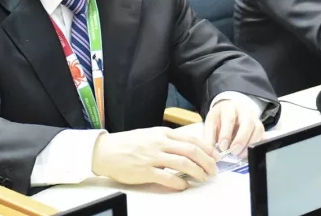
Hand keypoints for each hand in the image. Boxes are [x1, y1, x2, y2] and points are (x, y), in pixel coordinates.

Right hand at [91, 127, 216, 189]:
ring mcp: (153, 157)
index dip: (207, 149)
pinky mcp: (145, 171)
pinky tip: (184, 186)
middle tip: (213, 171)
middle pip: (192, 151)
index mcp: (163, 133)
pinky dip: (179, 183)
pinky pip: (167, 178)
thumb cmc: (128, 144)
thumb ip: (168, 140)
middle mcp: (160, 143)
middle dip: (207, 162)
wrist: (106, 151)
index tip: (215, 156)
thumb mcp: (151, 135)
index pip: (192, 140)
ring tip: (203, 178)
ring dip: (197, 172)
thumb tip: (188, 148)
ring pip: (183, 164)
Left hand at [204, 98, 264, 157]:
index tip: (222, 147)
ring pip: (258, 129)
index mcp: (229, 107)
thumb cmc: (220, 118)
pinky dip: (257, 144)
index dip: (226, 134)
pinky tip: (249, 152)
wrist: (229, 111)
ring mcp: (255, 118)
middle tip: (234, 151)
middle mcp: (244, 110)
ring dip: (250, 143)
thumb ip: (209, 138)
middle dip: (241, 139)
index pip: (230, 118)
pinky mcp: (260, 126)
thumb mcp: (211, 124)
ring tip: (241, 154)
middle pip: (248, 122)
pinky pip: (263, 135)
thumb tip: (213, 154)